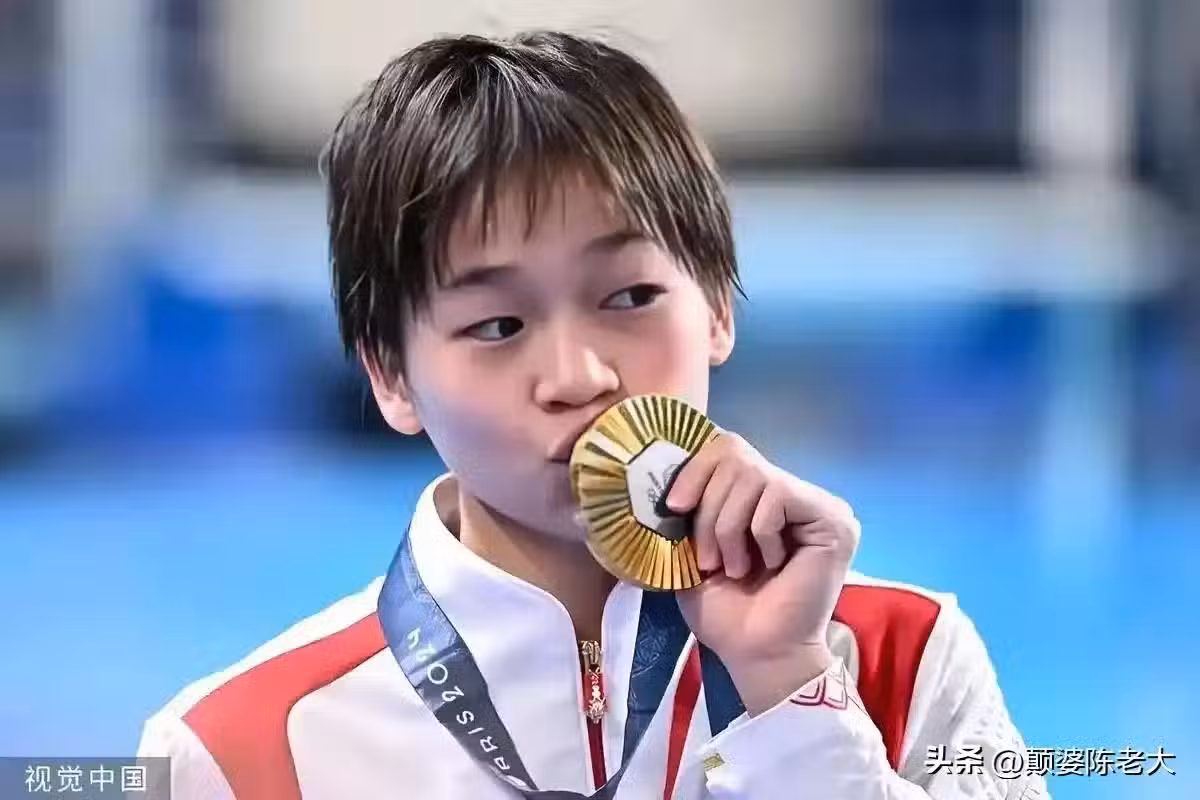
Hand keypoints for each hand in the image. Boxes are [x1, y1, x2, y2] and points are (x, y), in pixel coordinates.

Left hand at [666, 433, 860, 714]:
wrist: (754, 653)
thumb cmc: (725, 610)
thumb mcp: (691, 546)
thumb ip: (689, 503)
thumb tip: (664, 466)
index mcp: (762, 496)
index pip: (727, 448)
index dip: (695, 470)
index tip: (674, 507)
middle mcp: (795, 494)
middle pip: (735, 455)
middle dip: (708, 508)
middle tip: (709, 557)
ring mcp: (818, 505)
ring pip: (753, 475)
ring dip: (729, 527)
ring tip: (735, 567)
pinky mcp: (833, 520)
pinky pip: (777, 495)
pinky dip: (758, 532)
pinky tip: (771, 564)